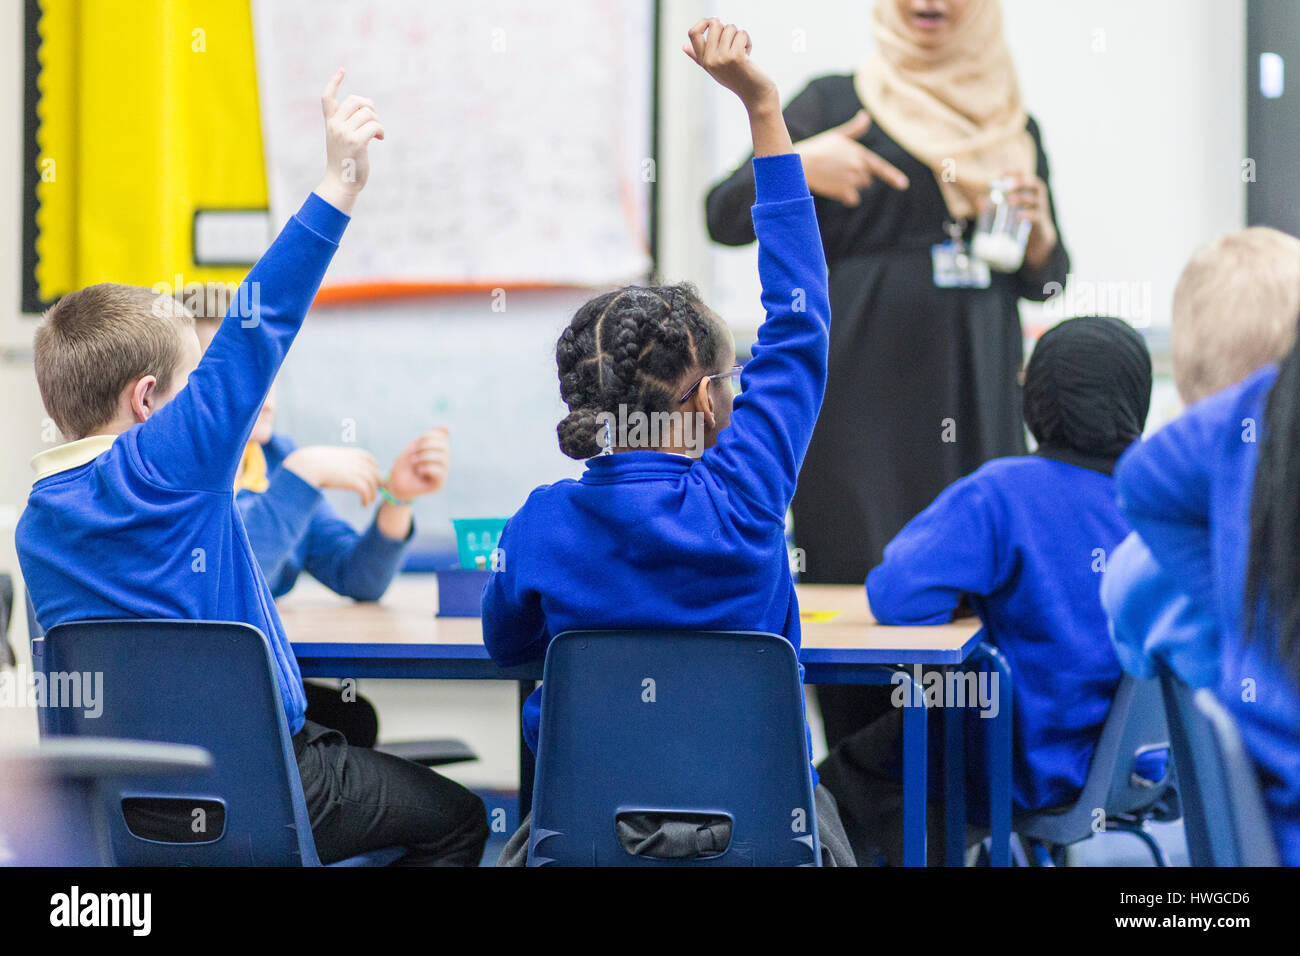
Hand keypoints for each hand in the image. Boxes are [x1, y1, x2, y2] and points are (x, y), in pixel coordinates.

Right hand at [282, 446, 381, 506]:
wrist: (308, 465)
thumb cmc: (315, 462)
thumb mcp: (333, 458)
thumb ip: (342, 463)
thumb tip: (342, 470)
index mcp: (355, 454)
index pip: (372, 463)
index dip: (374, 472)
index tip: (373, 481)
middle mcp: (359, 461)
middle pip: (376, 474)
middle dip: (378, 484)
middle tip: (374, 494)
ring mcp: (357, 470)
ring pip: (373, 484)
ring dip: (372, 495)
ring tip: (368, 502)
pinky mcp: (353, 481)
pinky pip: (366, 491)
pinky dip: (367, 499)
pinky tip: (363, 504)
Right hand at [315, 68, 385, 214]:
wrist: (341, 184)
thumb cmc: (345, 163)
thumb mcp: (342, 140)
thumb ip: (348, 124)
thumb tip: (368, 109)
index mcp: (330, 123)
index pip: (327, 97)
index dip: (334, 82)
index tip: (342, 70)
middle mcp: (335, 125)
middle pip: (356, 100)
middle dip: (369, 107)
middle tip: (374, 121)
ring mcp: (344, 133)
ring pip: (368, 113)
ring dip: (378, 122)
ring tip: (377, 133)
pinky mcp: (356, 142)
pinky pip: (375, 125)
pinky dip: (381, 130)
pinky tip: (380, 139)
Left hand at [386, 427, 449, 501]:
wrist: (394, 483)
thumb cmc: (404, 465)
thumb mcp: (415, 446)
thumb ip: (429, 437)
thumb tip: (447, 427)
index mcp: (439, 451)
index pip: (441, 438)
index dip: (428, 437)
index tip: (415, 444)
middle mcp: (444, 462)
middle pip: (444, 447)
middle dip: (426, 447)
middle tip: (413, 453)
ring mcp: (443, 474)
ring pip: (442, 459)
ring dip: (424, 457)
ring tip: (414, 462)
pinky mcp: (439, 484)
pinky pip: (439, 472)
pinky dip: (426, 468)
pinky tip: (418, 471)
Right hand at [683, 19, 790, 156]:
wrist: (755, 94)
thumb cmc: (737, 79)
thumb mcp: (715, 68)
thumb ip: (699, 57)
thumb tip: (684, 46)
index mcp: (703, 60)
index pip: (693, 33)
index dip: (704, 22)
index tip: (716, 22)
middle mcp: (710, 60)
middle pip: (714, 24)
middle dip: (728, 28)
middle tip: (735, 42)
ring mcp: (722, 58)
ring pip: (730, 27)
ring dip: (740, 36)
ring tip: (743, 52)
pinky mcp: (735, 56)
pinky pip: (741, 33)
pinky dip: (748, 41)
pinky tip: (748, 54)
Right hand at [795, 111, 908, 205]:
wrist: (801, 163)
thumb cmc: (818, 148)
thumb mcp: (837, 135)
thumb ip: (855, 129)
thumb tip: (866, 115)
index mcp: (859, 153)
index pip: (880, 167)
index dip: (893, 177)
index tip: (904, 185)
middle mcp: (859, 166)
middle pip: (866, 180)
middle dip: (856, 178)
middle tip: (838, 171)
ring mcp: (852, 179)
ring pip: (859, 189)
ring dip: (850, 187)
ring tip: (833, 178)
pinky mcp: (844, 191)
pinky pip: (852, 199)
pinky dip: (847, 197)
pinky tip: (834, 188)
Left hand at [999, 170, 1056, 267]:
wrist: (1036, 239)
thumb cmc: (1020, 219)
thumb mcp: (1007, 210)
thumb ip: (993, 206)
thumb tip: (979, 201)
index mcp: (1029, 189)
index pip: (1023, 175)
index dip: (1012, 173)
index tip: (999, 176)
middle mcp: (1037, 196)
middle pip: (1033, 183)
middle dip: (1020, 183)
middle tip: (1007, 186)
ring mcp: (1040, 208)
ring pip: (1034, 199)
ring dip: (1020, 199)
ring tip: (1008, 201)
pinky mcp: (1040, 222)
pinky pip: (1036, 216)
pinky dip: (1027, 215)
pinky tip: (1017, 217)